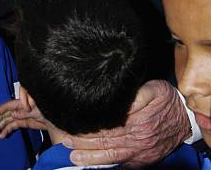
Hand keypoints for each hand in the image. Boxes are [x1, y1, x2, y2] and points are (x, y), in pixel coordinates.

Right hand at [0, 86, 46, 137]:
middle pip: (6, 114)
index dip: (0, 110)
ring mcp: (22, 115)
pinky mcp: (25, 122)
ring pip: (8, 120)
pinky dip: (7, 130)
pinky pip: (13, 125)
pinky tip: (2, 135)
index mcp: (23, 102)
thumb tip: (17, 111)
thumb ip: (28, 106)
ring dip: (0, 126)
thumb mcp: (38, 104)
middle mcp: (20, 108)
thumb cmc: (47, 106)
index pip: (8, 106)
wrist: (56, 117)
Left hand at [64, 80, 190, 167]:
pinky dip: (106, 165)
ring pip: (111, 157)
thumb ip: (135, 95)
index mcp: (138, 122)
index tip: (72, 126)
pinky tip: (92, 164)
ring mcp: (139, 153)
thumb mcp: (154, 89)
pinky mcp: (142, 160)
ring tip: (73, 156)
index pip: (107, 127)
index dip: (89, 128)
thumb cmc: (166, 100)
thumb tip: (117, 99)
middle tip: (66, 141)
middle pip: (106, 143)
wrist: (185, 119)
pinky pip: (121, 164)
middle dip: (84, 144)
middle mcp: (137, 140)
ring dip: (91, 157)